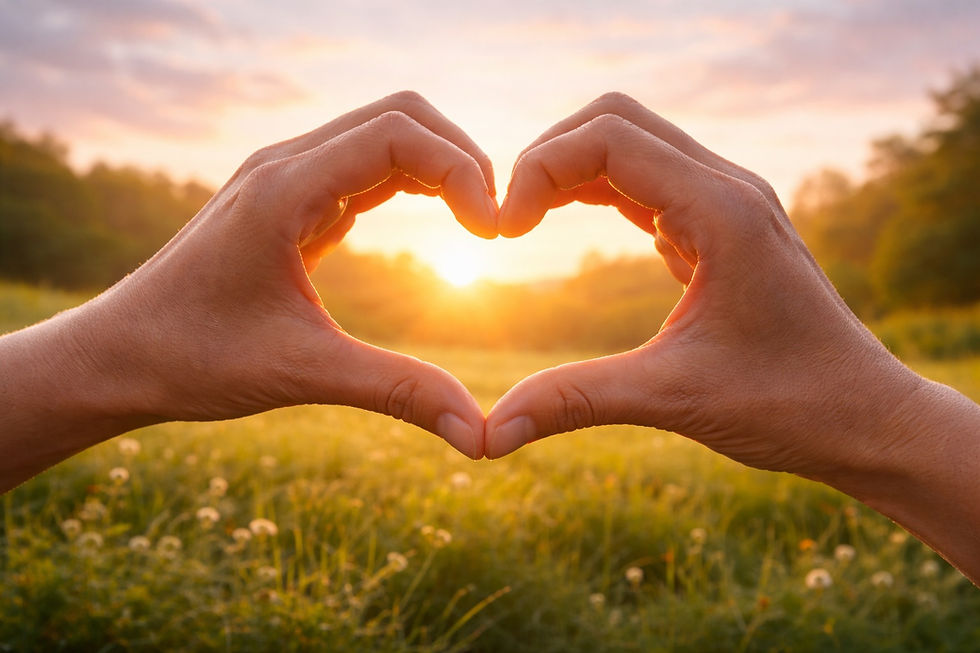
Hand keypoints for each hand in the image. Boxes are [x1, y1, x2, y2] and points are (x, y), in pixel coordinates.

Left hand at [0, 92, 496, 489]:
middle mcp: (285, 166)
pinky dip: (411, 185)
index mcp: (284, 187)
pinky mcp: (289, 204)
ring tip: (478, 224)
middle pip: (399, 116)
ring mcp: (285, 180)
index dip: (462, 171)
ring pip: (383, 136)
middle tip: (494, 224)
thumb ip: (397, 391)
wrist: (117, 357)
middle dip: (461, 158)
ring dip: (439, 167)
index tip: (492, 233)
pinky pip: (363, 171)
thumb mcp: (302, 373)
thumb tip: (479, 434)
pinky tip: (436, 225)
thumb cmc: (191, 359)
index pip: (398, 134)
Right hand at [485, 92, 924, 480]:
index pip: (607, 139)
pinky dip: (600, 191)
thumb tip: (492, 433)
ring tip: (525, 220)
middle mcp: (729, 189)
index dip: (538, 169)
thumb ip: (576, 401)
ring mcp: (729, 203)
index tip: (504, 230)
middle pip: (616, 121)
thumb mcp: (673, 399)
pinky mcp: (723, 228)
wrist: (866, 418)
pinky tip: (569, 226)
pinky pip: (650, 183)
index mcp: (721, 211)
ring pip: (633, 145)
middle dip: (548, 155)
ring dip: (571, 170)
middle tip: (509, 219)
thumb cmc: (790, 406)